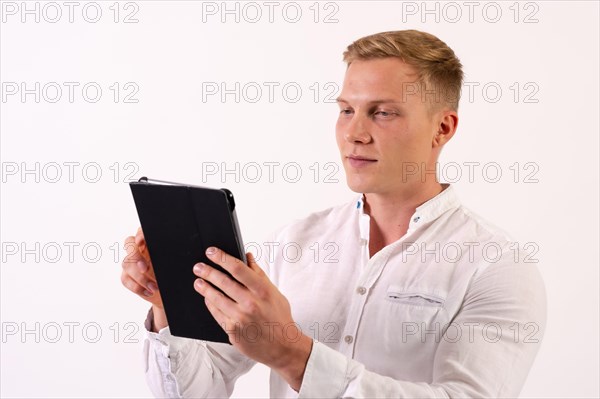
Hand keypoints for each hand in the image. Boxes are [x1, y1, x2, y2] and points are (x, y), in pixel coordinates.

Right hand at [121, 228, 166, 330]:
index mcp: (152, 243)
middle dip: (136, 256)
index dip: (140, 234)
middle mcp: (140, 250)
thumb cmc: (175, 275)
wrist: (170, 292)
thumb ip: (172, 255)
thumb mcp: (176, 264)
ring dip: (140, 277)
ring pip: (127, 264)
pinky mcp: (127, 276)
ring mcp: (132, 263)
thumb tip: (178, 250)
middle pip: (129, 244)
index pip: (142, 231)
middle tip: (144, 268)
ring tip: (154, 287)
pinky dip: (137, 287)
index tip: (141, 241)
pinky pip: (125, 279)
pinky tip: (149, 292)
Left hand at [192, 247, 312, 391]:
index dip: (222, 258)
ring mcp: (240, 318)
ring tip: (198, 281)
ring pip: (216, 298)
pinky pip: (216, 313)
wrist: (283, 346)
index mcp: (262, 290)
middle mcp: (250, 303)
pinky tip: (207, 298)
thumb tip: (247, 256)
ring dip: (204, 287)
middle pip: (223, 282)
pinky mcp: (232, 330)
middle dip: (208, 271)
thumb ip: (259, 274)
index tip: (212, 252)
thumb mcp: (274, 293)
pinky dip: (210, 303)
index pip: (238, 269)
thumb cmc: (279, 318)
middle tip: (198, 266)